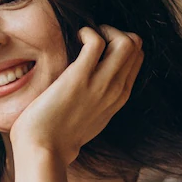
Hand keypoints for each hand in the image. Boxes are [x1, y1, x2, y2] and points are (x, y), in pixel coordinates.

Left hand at [8, 25, 142, 166]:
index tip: (101, 45)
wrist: (44, 151)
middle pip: (136, 46)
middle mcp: (116, 90)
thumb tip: (90, 87)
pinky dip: (88, 32)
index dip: (122, 44)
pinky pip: (96, 42)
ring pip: (126, 42)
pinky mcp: (79, 78)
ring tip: (86, 36)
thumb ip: (98, 101)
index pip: (138, 59)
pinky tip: (75, 38)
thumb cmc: (58, 137)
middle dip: (117, 32)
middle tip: (94, 37)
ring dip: (106, 30)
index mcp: (119, 98)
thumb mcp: (90, 119)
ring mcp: (100, 84)